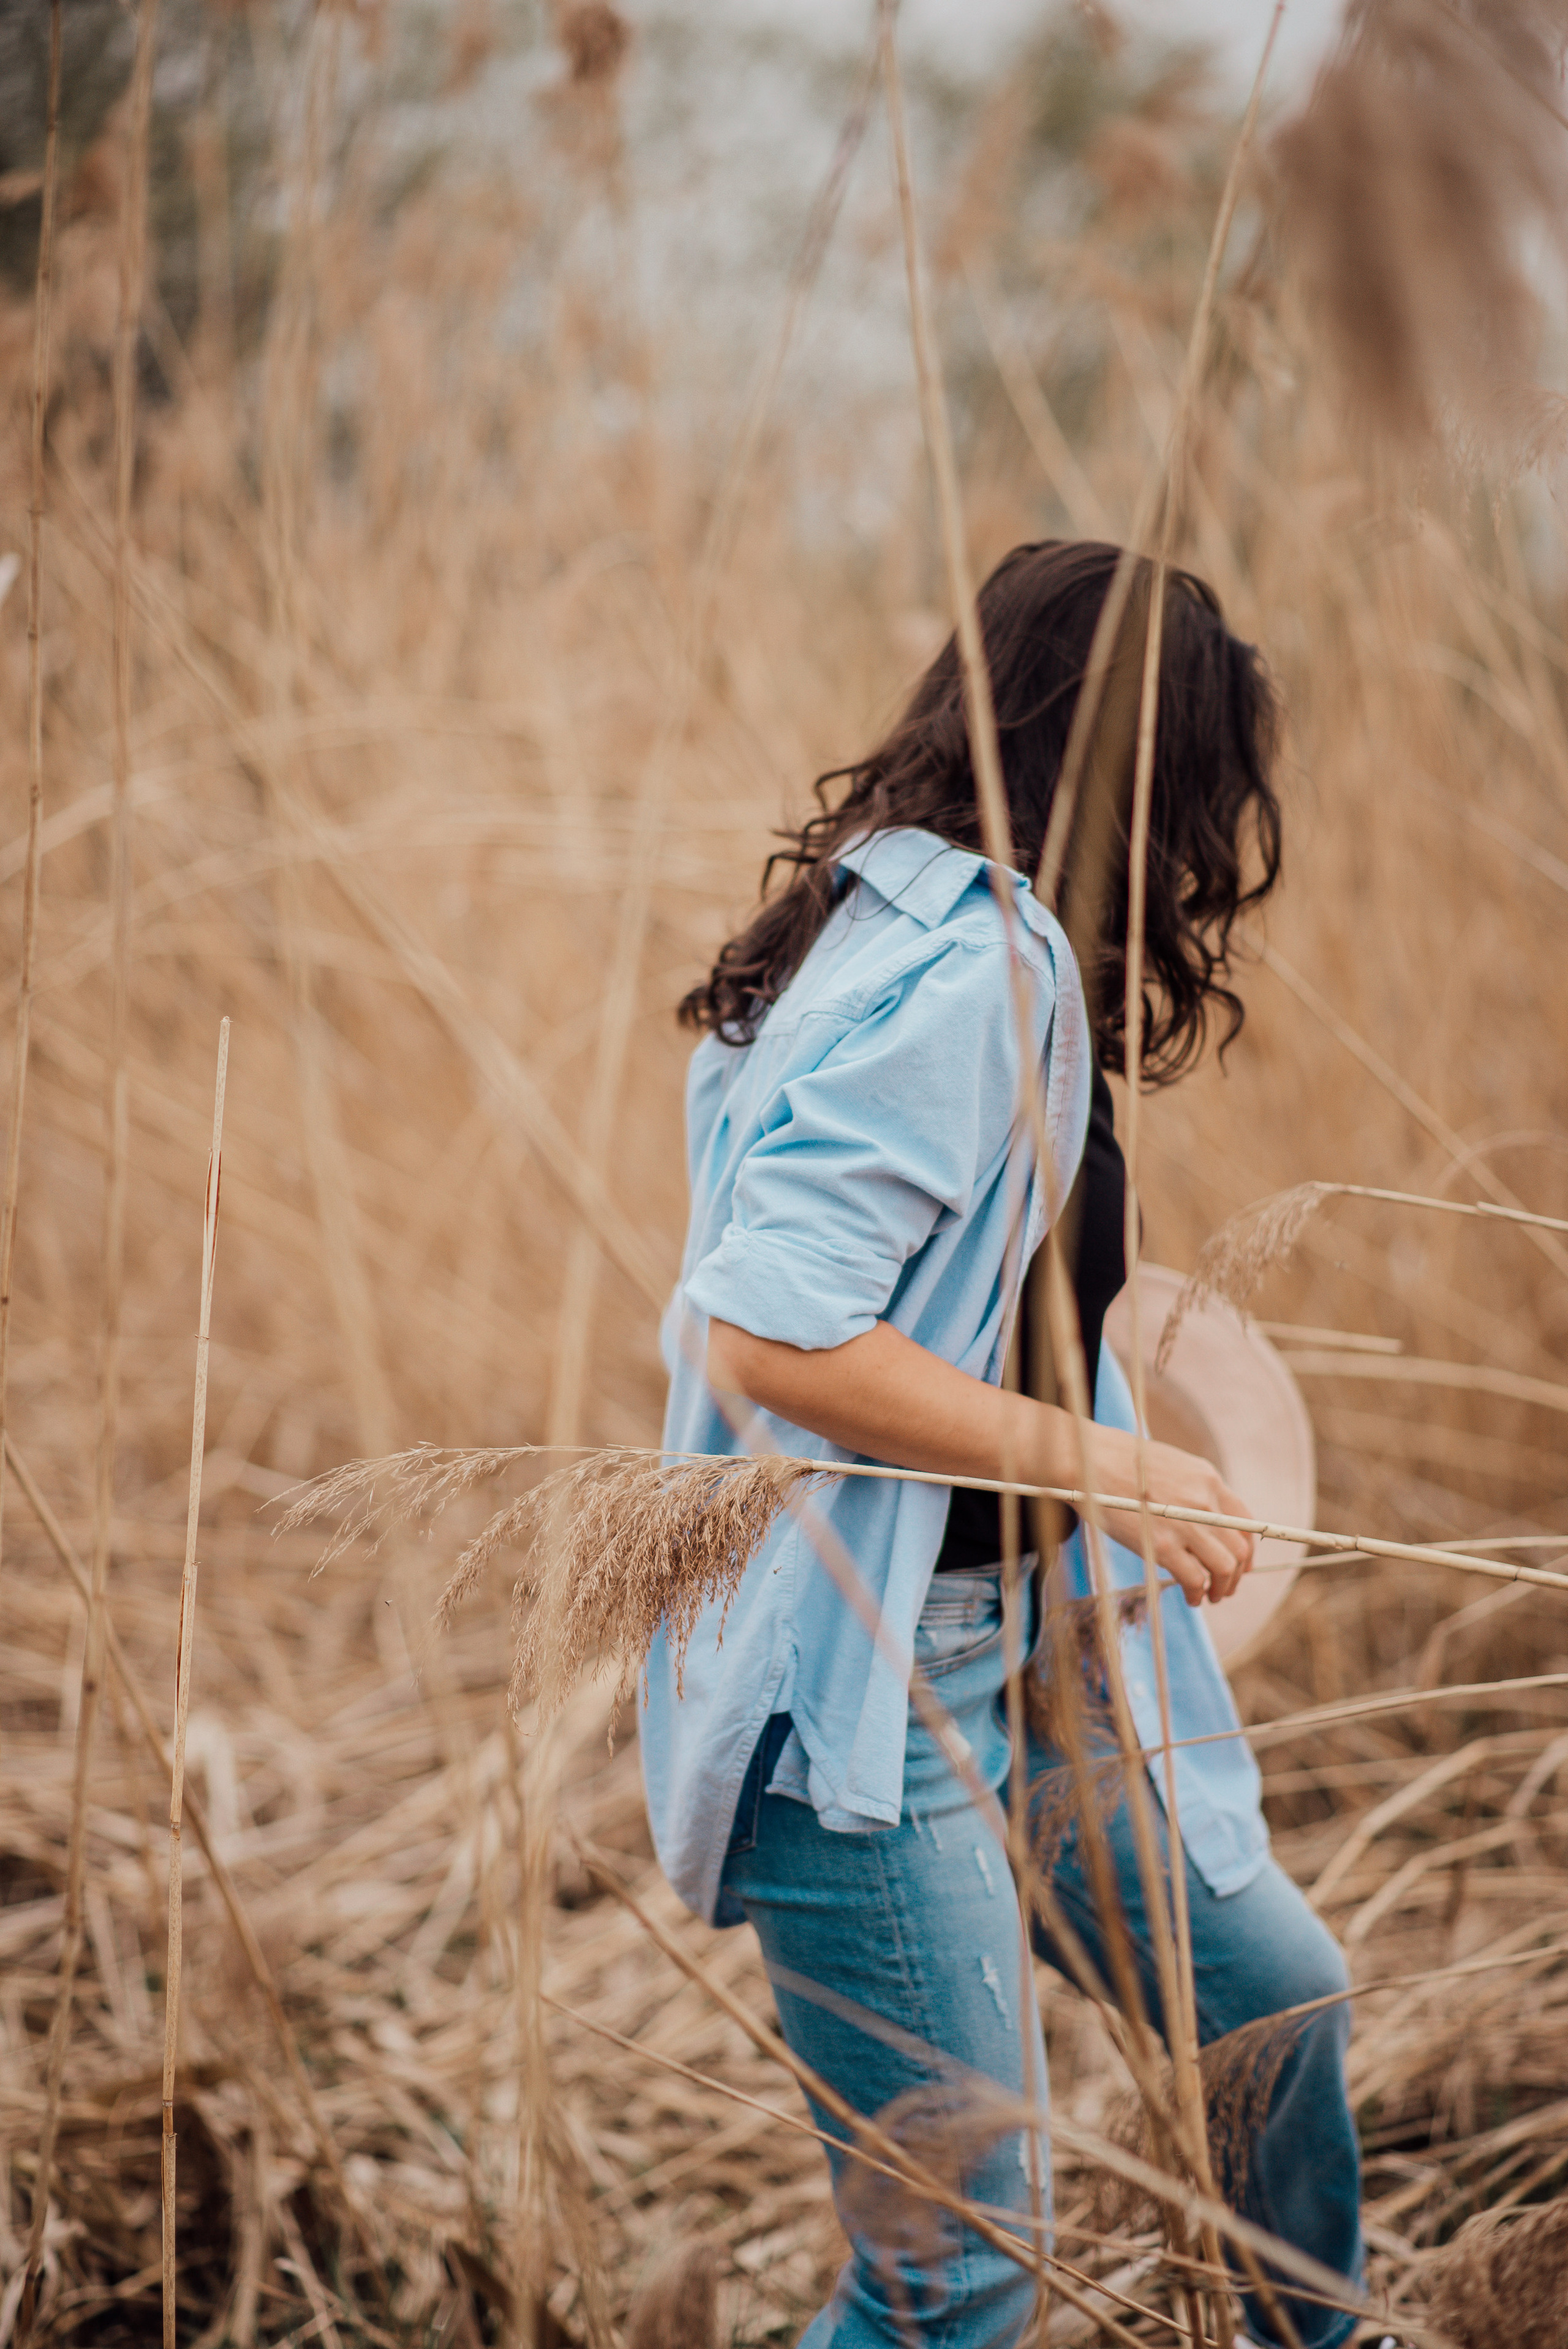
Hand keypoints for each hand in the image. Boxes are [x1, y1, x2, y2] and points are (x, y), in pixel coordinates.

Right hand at [1080, 1426, 1255, 1607]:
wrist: (1089, 1460)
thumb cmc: (1122, 1462)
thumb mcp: (1172, 1466)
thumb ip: (1193, 1490)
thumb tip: (1205, 1520)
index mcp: (1208, 1479)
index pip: (1245, 1520)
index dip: (1247, 1548)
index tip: (1240, 1564)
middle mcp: (1204, 1501)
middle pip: (1239, 1548)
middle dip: (1235, 1575)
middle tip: (1224, 1587)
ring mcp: (1185, 1523)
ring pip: (1224, 1567)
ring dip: (1222, 1588)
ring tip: (1210, 1596)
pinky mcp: (1163, 1545)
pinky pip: (1195, 1579)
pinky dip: (1197, 1594)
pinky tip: (1190, 1598)